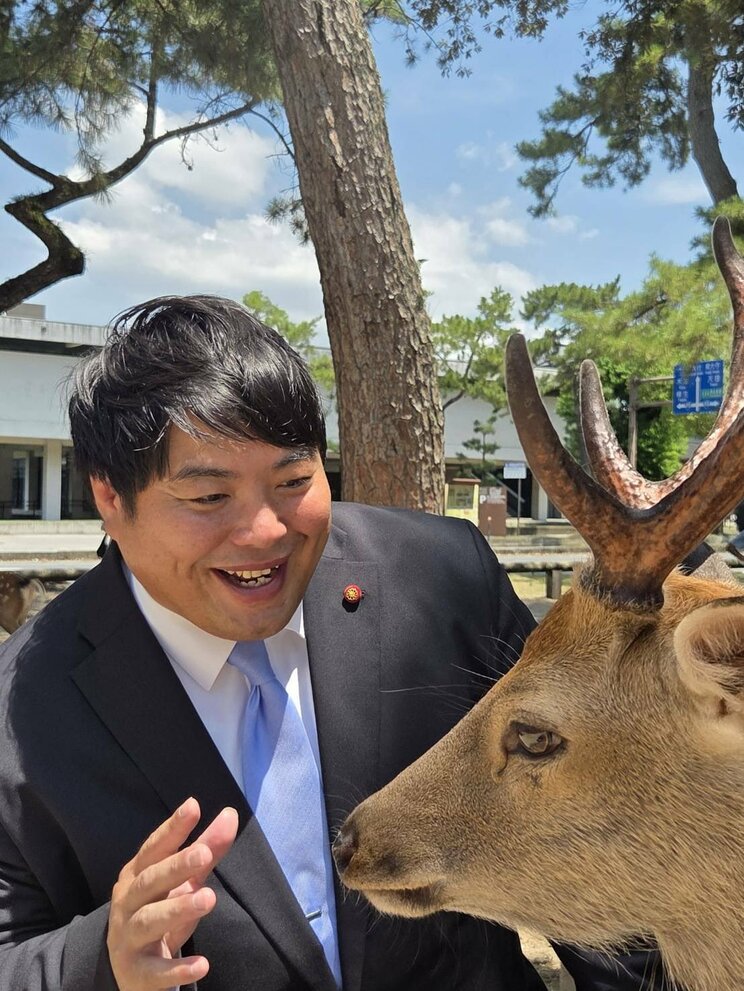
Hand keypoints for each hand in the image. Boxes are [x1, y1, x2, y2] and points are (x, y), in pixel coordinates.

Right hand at [107, 797, 238, 990]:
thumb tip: (230, 815)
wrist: (128, 969)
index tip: (193, 806)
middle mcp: (127, 903)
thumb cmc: (159, 910)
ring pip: (149, 921)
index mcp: (136, 875)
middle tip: (204, 854)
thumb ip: (205, 849)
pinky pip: (155, 971)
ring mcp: (128, 938)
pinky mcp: (137, 973)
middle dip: (175, 867)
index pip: (153, 848)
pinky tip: (202, 964)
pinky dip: (177, 968)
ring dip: (177, 909)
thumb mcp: (182, 881)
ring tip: (208, 898)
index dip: (172, 829)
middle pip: (149, 882)